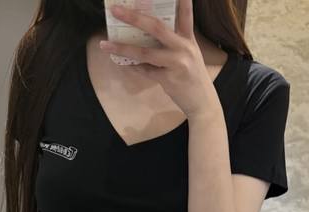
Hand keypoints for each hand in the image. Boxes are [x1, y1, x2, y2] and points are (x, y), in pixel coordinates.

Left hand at [101, 1, 217, 118]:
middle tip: (116, 10)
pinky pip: (146, 71)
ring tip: (105, 44)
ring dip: (123, 48)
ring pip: (145, 53)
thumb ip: (175, 42)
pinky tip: (124, 64)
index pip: (186, 15)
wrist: (203, 103)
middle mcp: (183, 48)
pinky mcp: (169, 80)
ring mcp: (176, 64)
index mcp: (188, 39)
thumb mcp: (190, 54)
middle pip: (156, 28)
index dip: (182, 1)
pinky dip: (134, 68)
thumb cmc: (193, 76)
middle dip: (134, 17)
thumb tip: (147, 31)